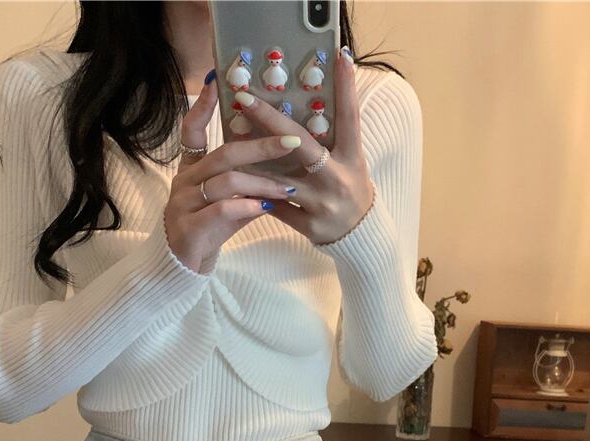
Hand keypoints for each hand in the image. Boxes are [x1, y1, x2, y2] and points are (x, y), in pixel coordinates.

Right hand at [164, 72, 302, 272]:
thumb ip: (246, 182)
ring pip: (226, 182)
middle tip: (292, 141)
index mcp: (191, 169)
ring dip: (262, 182)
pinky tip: (266, 207)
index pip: (191, 129)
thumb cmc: (209, 230)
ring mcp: (184, 204)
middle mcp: (185, 181)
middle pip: (224, 154)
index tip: (220, 81)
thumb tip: (278, 162)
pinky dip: (246, 206)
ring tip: (289, 187)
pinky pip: (222, 210)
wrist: (183, 266)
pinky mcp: (190, 228)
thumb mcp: (228, 201)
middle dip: (260, 146)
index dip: (204, 106)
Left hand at [231, 48, 374, 245]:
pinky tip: (240, 183)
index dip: (347, 88)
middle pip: (302, 145)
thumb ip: (333, 134)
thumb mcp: (350, 159)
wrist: (360, 235)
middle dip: (272, 120)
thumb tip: (312, 95)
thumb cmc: (349, 187)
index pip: (350, 118)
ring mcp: (323, 204)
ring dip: (253, 160)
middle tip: (244, 97)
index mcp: (353, 158)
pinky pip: (276, 207)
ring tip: (230, 138)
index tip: (338, 57)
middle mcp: (337, 179)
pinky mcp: (310, 225)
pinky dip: (258, 195)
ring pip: (280, 178)